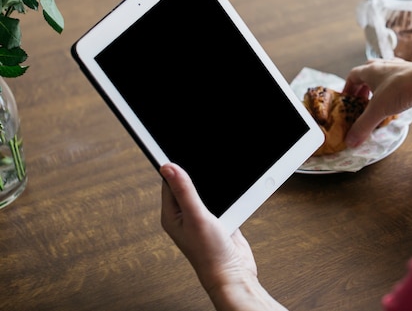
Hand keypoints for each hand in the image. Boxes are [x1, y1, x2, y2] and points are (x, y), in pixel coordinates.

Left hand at [160, 163, 286, 309]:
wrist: (234, 273)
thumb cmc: (210, 254)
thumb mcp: (196, 216)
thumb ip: (184, 190)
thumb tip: (168, 167)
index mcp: (171, 215)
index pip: (168, 182)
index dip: (173, 166)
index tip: (178, 148)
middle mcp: (185, 215)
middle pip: (188, 184)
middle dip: (197, 172)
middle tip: (205, 158)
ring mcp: (202, 217)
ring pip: (207, 191)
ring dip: (215, 184)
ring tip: (221, 178)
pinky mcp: (220, 219)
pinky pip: (222, 199)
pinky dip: (228, 194)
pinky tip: (233, 193)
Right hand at [342, 59, 411, 147]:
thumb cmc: (402, 88)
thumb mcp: (378, 110)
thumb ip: (363, 126)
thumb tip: (350, 141)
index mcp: (371, 70)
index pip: (353, 75)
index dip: (348, 87)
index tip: (347, 99)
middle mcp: (384, 66)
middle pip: (368, 73)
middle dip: (363, 87)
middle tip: (361, 101)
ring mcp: (400, 69)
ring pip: (384, 75)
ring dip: (379, 87)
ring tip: (377, 101)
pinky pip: (398, 81)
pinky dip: (394, 90)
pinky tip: (397, 101)